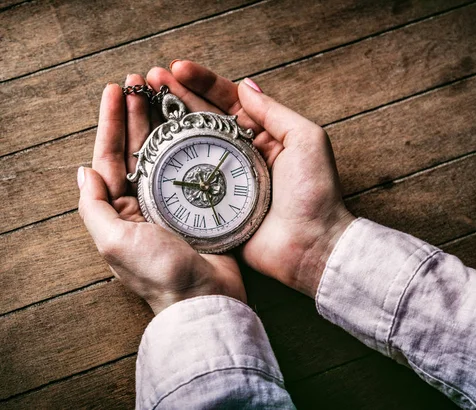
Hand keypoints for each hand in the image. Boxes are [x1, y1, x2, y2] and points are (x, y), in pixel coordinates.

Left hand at [78, 76, 245, 314]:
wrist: (206, 296)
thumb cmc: (160, 273)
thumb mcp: (114, 241)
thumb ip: (95, 206)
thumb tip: (83, 171)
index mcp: (121, 211)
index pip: (110, 158)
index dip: (110, 123)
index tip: (114, 91)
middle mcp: (145, 203)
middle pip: (137, 149)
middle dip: (135, 115)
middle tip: (139, 81)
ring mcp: (175, 201)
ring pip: (165, 152)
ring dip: (161, 122)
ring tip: (161, 92)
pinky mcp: (202, 202)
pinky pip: (193, 165)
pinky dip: (191, 142)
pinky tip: (192, 123)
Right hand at [147, 62, 354, 296]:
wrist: (312, 245)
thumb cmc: (316, 192)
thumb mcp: (305, 141)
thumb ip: (274, 113)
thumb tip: (246, 86)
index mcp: (264, 136)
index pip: (228, 102)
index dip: (203, 83)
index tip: (177, 69)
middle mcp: (241, 154)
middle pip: (204, 119)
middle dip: (177, 97)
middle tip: (149, 80)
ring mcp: (225, 180)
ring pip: (192, 146)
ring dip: (167, 124)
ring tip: (143, 104)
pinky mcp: (215, 205)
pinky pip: (188, 181)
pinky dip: (169, 164)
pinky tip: (149, 147)